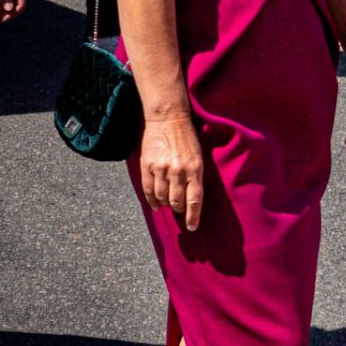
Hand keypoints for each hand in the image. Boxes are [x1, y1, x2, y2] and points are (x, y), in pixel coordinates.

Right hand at [138, 110, 204, 228]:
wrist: (168, 118)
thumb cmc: (186, 138)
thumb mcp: (198, 157)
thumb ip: (195, 177)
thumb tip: (191, 199)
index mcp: (195, 169)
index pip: (194, 200)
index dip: (193, 216)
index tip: (192, 227)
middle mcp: (178, 171)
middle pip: (176, 201)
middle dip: (178, 209)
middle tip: (179, 208)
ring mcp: (161, 168)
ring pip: (162, 198)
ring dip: (165, 204)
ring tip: (167, 203)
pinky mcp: (148, 165)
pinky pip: (148, 190)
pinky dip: (152, 201)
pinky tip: (156, 205)